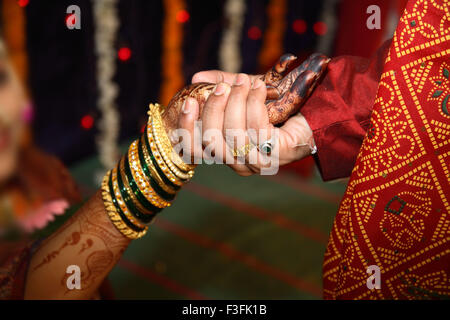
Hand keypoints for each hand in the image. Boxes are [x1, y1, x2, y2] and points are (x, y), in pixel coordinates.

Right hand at [177, 72, 315, 175]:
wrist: (313, 112)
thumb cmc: (275, 104)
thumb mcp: (243, 92)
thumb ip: (221, 84)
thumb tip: (196, 78)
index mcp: (225, 152)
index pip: (194, 151)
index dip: (186, 128)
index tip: (189, 102)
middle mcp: (237, 163)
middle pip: (211, 142)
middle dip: (215, 110)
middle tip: (224, 86)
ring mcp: (256, 163)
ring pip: (233, 136)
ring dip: (237, 104)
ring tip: (246, 83)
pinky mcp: (275, 155)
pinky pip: (256, 130)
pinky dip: (255, 104)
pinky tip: (259, 89)